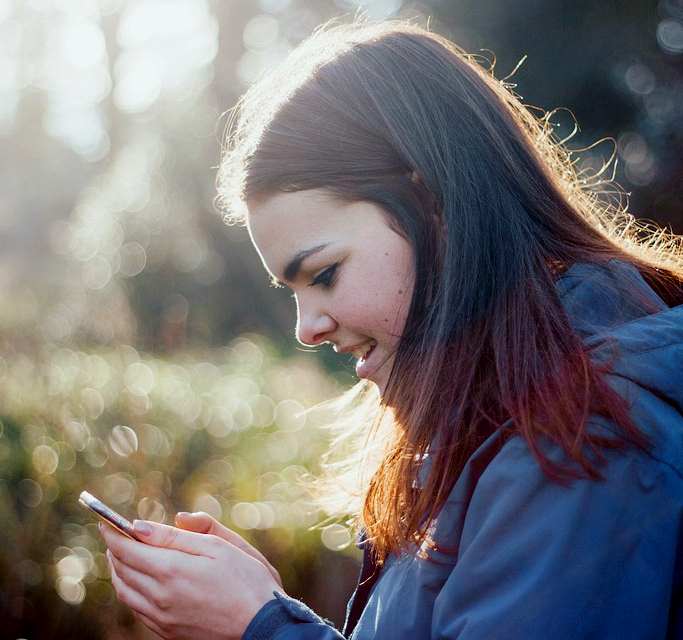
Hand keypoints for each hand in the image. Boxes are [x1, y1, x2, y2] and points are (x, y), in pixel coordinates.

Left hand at [99, 519, 283, 639]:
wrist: (262, 624)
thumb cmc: (246, 579)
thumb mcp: (217, 546)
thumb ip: (177, 535)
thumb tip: (140, 526)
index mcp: (171, 570)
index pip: (126, 548)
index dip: (112, 532)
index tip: (104, 519)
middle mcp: (159, 597)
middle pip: (121, 569)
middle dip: (114, 548)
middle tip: (114, 533)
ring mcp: (161, 618)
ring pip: (124, 591)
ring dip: (118, 570)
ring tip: (122, 554)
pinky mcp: (167, 632)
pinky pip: (136, 608)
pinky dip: (129, 589)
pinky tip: (139, 580)